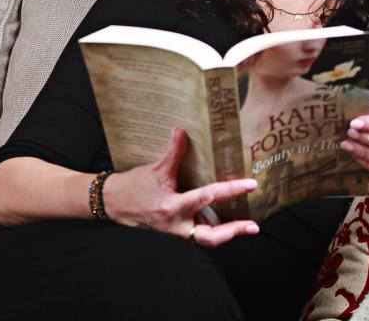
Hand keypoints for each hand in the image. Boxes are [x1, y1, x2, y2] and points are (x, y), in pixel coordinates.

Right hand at [102, 128, 259, 247]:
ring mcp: (176, 230)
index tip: (250, 185)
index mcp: (172, 206)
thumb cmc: (133, 187)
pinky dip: (213, 228)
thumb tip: (182, 131)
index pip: (207, 197)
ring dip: (226, 232)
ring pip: (206, 238)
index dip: (231, 190)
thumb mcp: (155, 168)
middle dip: (234, 231)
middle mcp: (177, 224)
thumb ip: (172, 151)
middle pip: (211, 237)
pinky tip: (226, 221)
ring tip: (246, 225)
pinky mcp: (176, 231)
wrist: (114, 203)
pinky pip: (198, 233)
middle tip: (254, 226)